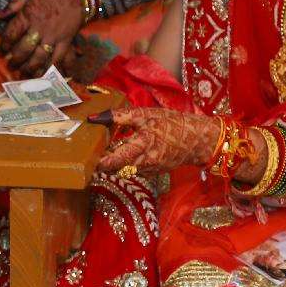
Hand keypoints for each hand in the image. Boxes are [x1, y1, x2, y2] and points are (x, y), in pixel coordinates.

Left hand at [0, 0, 84, 77]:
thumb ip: (13, 5)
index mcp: (28, 15)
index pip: (11, 34)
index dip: (4, 45)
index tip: (0, 52)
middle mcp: (39, 28)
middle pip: (24, 49)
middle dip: (15, 60)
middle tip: (10, 66)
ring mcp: (54, 36)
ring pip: (39, 57)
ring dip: (29, 68)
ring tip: (23, 74)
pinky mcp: (66, 41)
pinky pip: (57, 58)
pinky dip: (49, 68)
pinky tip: (43, 74)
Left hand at [96, 107, 222, 175]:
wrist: (197, 139)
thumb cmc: (171, 123)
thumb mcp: (145, 114)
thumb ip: (119, 117)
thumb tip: (94, 118)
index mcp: (142, 144)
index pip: (114, 160)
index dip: (100, 162)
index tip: (88, 159)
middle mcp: (145, 161)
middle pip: (116, 169)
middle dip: (105, 163)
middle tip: (95, 153)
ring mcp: (150, 169)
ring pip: (125, 171)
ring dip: (116, 164)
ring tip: (110, 151)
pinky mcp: (154, 172)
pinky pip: (135, 170)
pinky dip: (128, 164)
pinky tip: (128, 153)